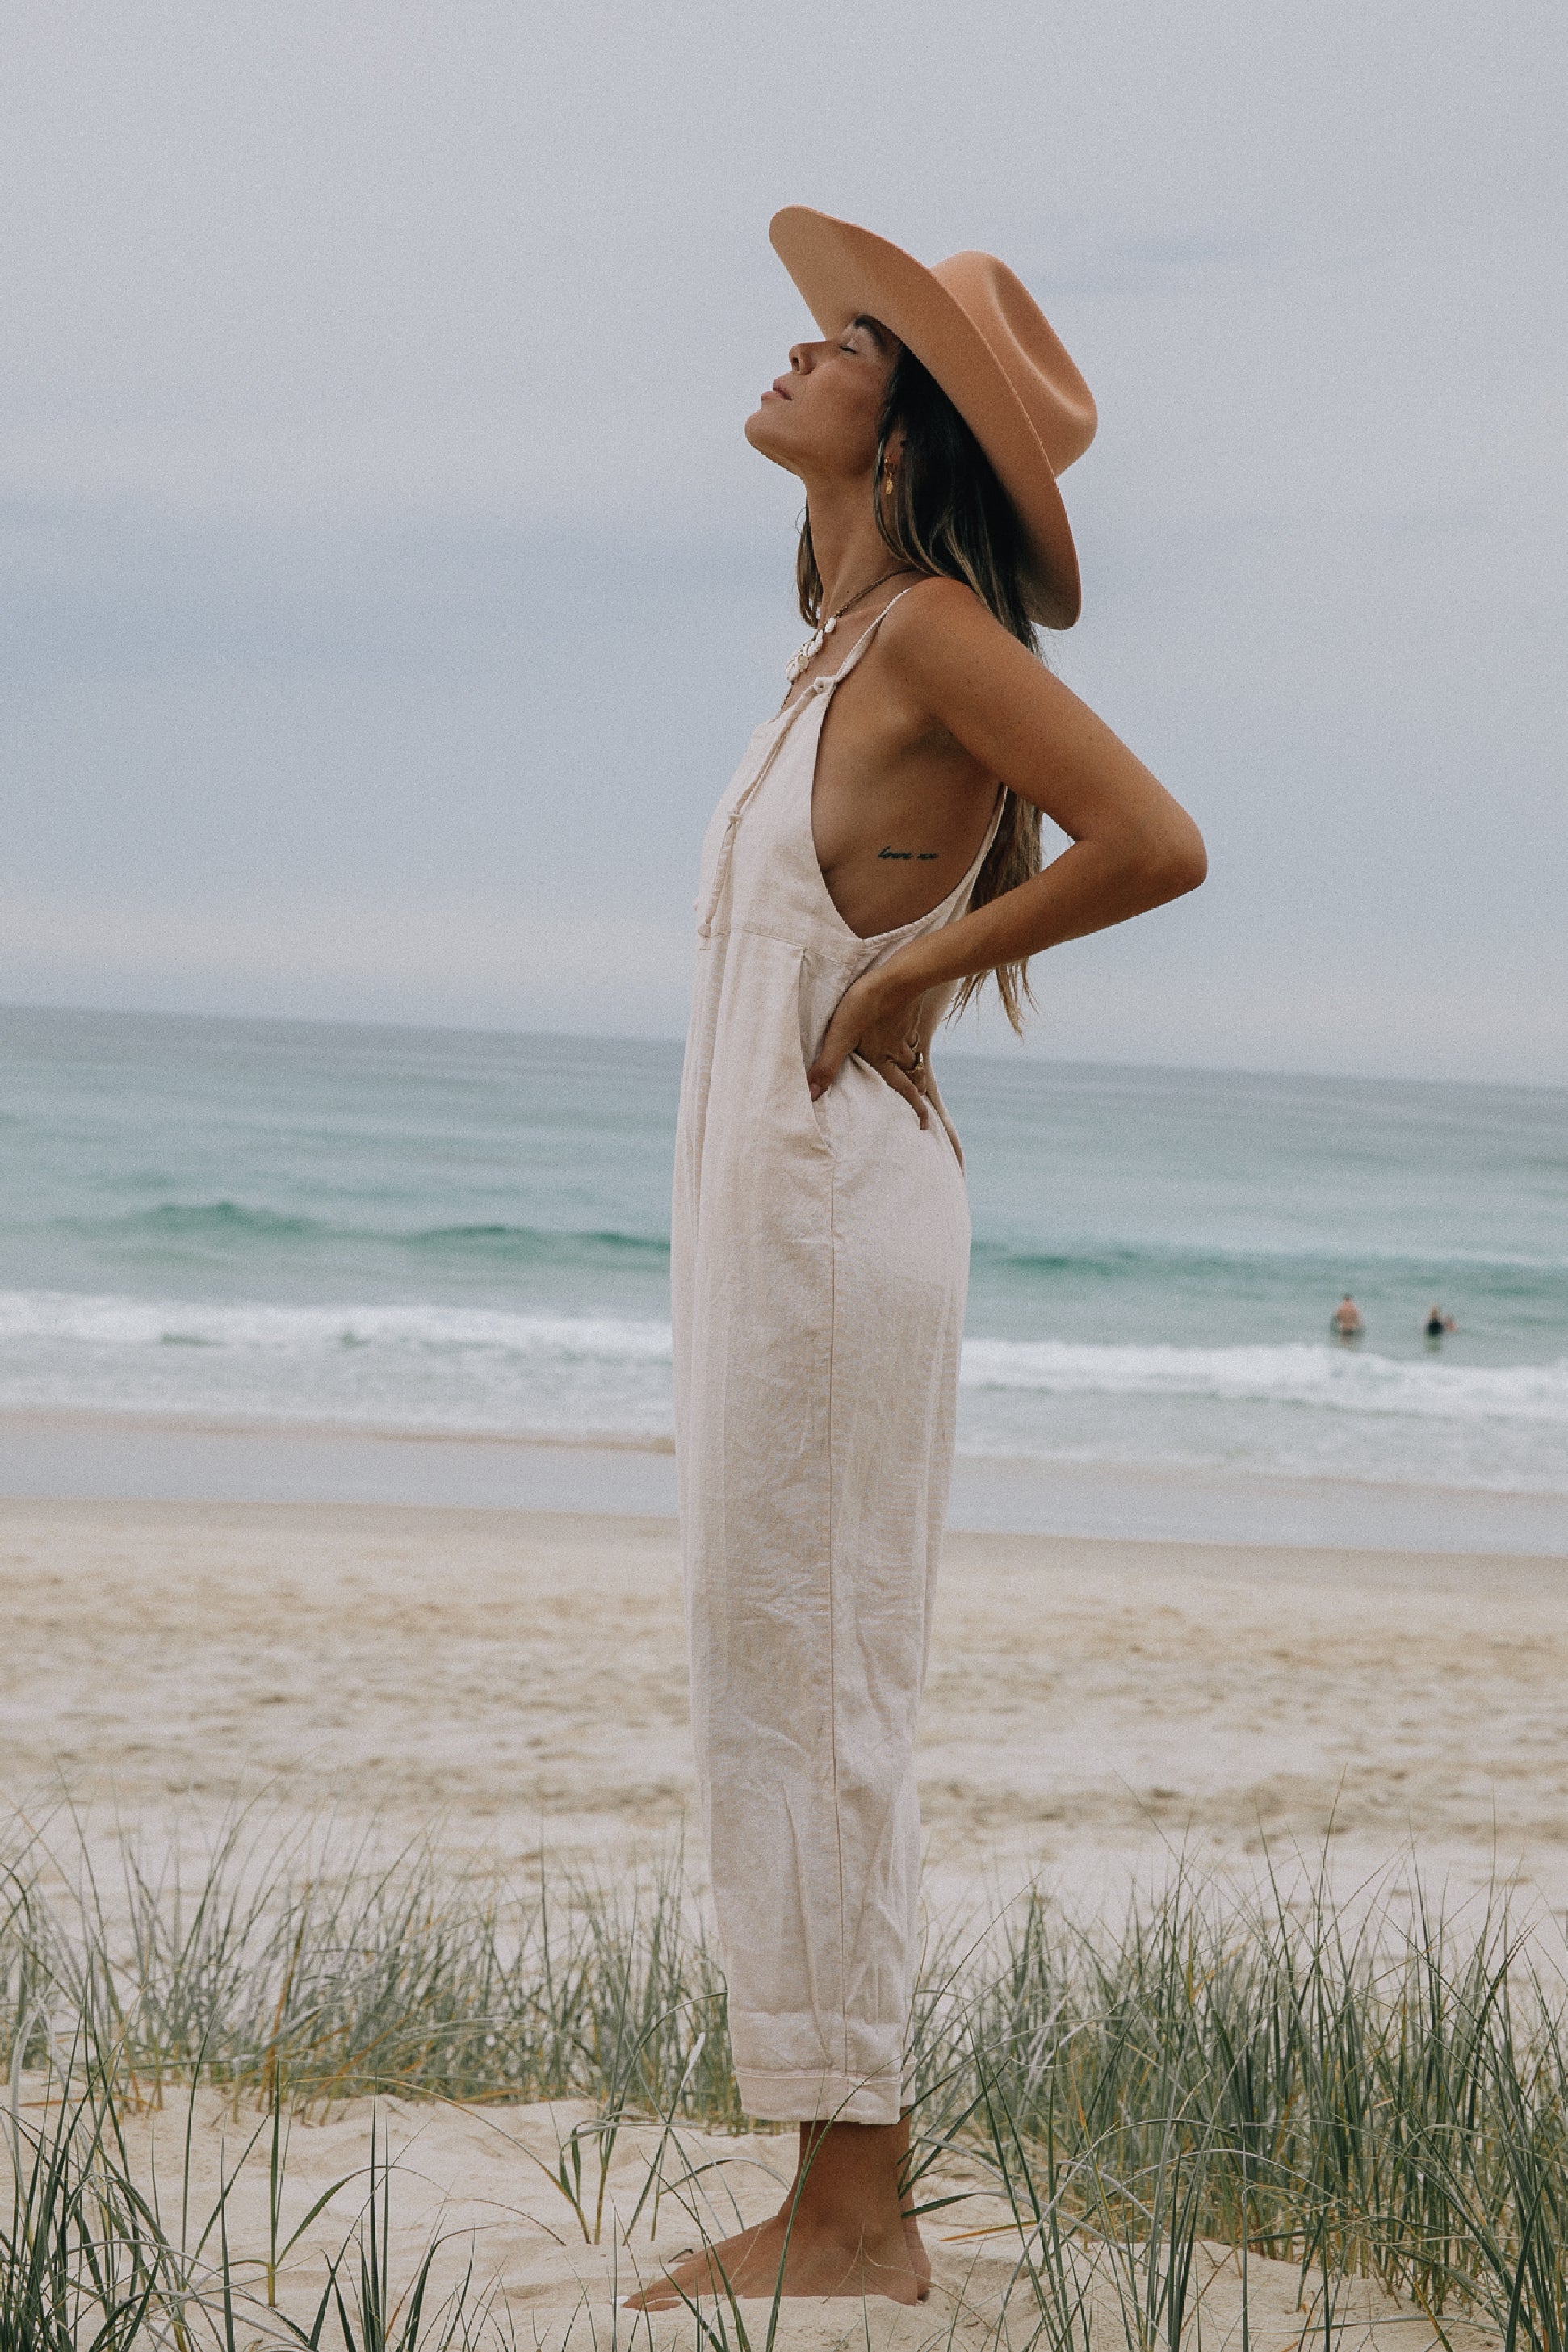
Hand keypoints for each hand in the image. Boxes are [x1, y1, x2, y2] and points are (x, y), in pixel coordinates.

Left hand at [807, 974, 928, 1127]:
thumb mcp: (840, 1036)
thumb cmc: (864, 1006)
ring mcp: (903, 1030)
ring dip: (914, 1065)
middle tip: (921, 1099)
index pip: (903, 1090)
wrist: (896, 977)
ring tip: (915, 1073)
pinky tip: (905, 1031)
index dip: (915, 1108)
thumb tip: (813, 1096)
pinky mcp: (905, 1012)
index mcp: (881, 1059)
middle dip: (918, 1089)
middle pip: (912, 1075)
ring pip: (912, 1053)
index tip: (923, 1124)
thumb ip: (827, 1065)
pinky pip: (911, 1030)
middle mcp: (895, 1049)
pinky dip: (911, 1037)